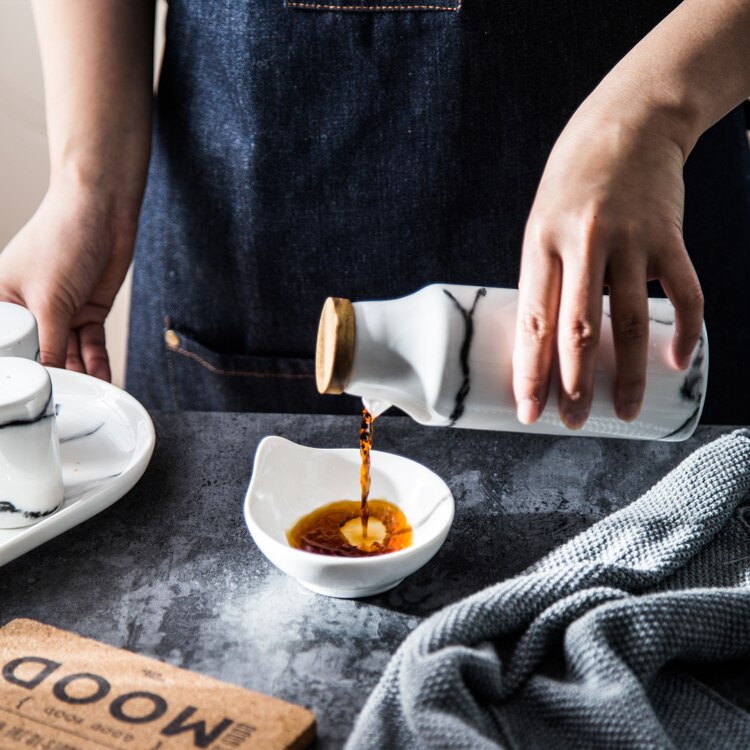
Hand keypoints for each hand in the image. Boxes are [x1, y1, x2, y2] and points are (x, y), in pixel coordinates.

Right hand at [0, 184, 136, 380]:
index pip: (7, 348)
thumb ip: (49, 344)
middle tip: (64, 402)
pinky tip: (101, 380)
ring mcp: (59, 312)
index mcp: (0, 303)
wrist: (104, 211)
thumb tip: (48, 380)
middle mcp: (27, 310)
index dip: (19, 372)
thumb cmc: (63, 238)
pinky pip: (90, 346)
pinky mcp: (86, 312)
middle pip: (39, 355)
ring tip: (86, 397)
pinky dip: (97, 362)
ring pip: (67, 354)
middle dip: (52, 377)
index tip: (29, 397)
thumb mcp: (50, 299)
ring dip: (79, 374)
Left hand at [513, 105, 703, 428]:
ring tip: (623, 411)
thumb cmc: (573, 182)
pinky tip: (678, 361)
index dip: (531, 371)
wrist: (628, 121)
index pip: (534, 321)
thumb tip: (547, 342)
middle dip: (575, 386)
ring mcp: (631, 240)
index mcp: (541, 244)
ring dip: (628, 374)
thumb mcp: (541, 223)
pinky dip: (687, 331)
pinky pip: (685, 293)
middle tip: (572, 423)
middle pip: (580, 330)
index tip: (527, 409)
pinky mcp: (670, 236)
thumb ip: (546, 277)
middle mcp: (584, 244)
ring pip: (632, 321)